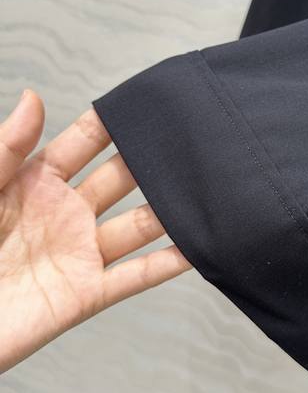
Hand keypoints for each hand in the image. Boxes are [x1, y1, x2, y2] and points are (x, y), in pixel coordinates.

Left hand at [0, 90, 191, 372]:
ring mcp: (80, 254)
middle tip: (188, 141)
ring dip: (170, 210)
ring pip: (138, 225)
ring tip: (204, 188)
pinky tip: (197, 247)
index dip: (113, 123)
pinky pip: (136, 277)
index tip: (147, 103)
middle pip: (122, 179)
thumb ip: (6, 149)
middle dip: (153, 160)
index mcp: (36, 185)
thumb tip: (33, 97)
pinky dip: (170, 264)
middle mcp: (67, 215)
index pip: (84, 144)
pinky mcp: (86, 295)